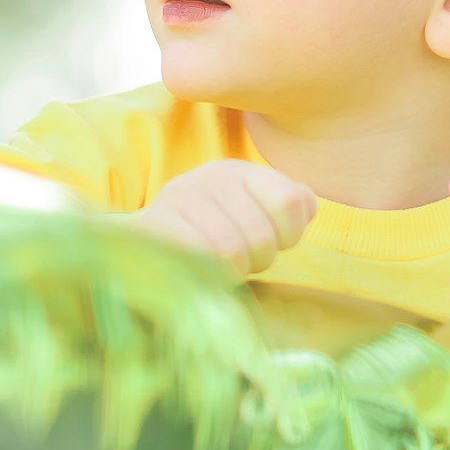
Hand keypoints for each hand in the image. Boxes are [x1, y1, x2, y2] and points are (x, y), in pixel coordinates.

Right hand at [128, 160, 316, 277]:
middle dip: (257, 260)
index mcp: (240, 172)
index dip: (289, 235)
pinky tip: (201, 272)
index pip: (289, 202)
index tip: (273, 241)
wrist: (143, 249)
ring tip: (220, 267)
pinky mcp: (153, 226)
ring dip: (232, 272)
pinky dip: (207, 276)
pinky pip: (199, 261)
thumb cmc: (210, 236)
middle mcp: (210, 177)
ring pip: (231, 253)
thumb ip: (287, 206)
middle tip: (241, 261)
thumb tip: (306, 205)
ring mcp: (180, 199)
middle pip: (262, 236)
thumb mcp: (253, 215)